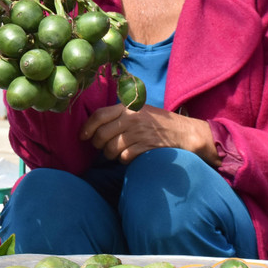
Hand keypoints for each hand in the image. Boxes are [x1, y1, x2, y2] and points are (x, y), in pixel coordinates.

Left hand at [79, 104, 219, 166]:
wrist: (184, 132)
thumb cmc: (158, 122)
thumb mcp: (139, 110)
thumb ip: (119, 114)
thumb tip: (93, 126)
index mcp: (128, 107)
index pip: (99, 115)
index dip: (87, 127)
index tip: (83, 136)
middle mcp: (132, 118)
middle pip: (101, 135)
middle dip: (98, 145)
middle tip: (101, 147)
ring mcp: (139, 133)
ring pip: (111, 149)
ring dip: (110, 155)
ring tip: (116, 152)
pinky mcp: (145, 147)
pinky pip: (124, 158)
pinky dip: (123, 160)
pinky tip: (129, 156)